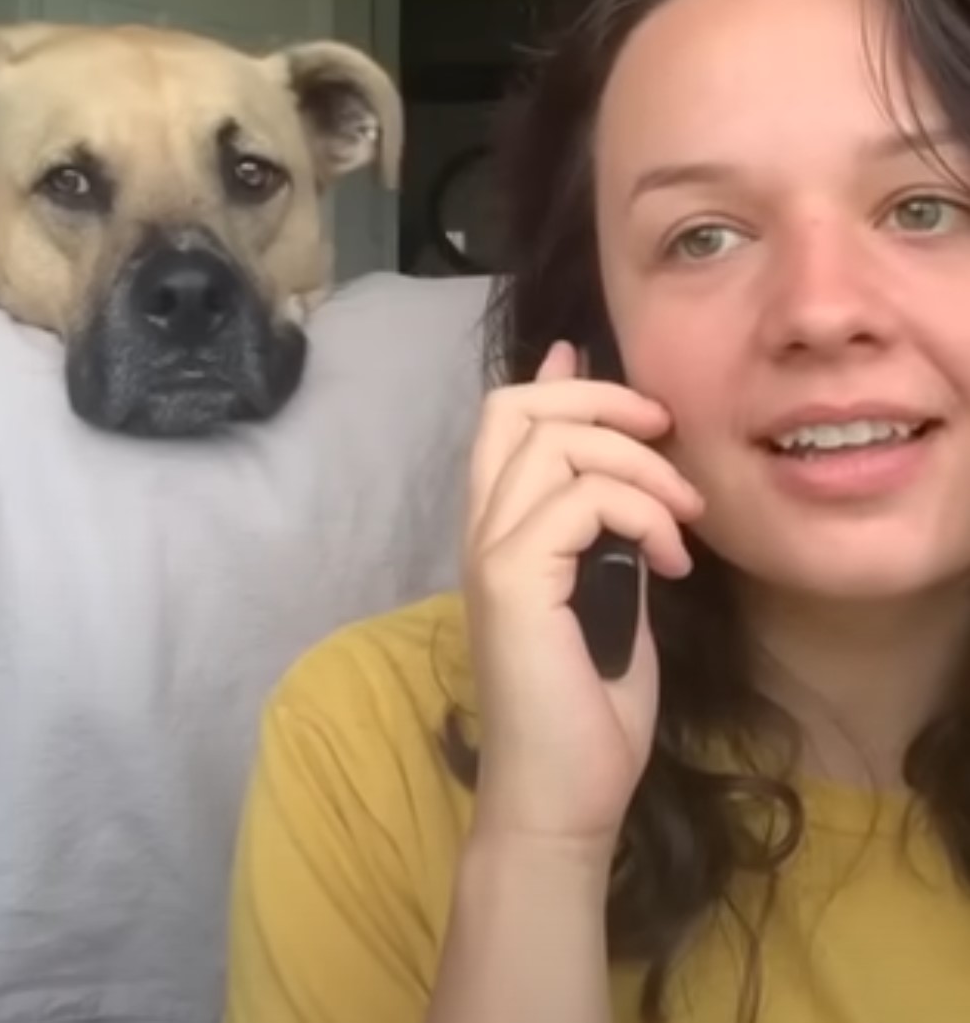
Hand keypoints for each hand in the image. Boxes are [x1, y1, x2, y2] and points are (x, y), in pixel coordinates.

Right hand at [462, 340, 703, 855]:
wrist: (562, 797)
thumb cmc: (589, 708)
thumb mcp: (611, 593)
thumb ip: (609, 529)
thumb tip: (630, 474)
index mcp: (500, 529)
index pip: (503, 421)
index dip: (556, 382)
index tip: (605, 370)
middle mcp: (482, 528)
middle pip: (516, 409)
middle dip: (603, 400)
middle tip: (666, 430)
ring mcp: (490, 550)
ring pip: (554, 442)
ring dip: (640, 463)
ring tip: (686, 515)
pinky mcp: (512, 578)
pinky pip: (583, 500)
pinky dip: (644, 514)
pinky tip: (674, 562)